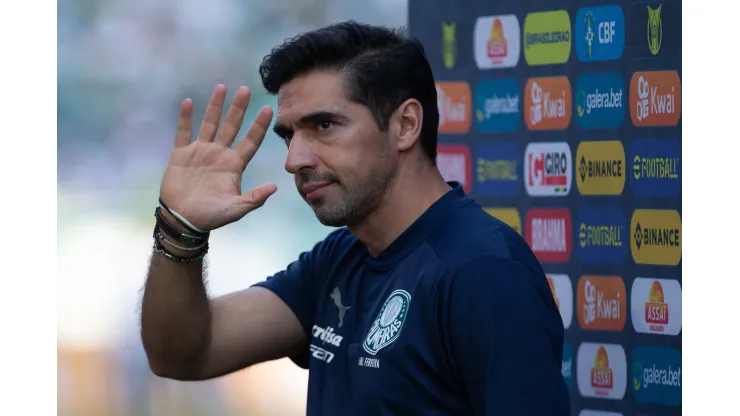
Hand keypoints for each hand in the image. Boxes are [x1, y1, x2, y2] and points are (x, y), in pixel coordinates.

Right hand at [159, 85, 276, 231]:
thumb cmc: (211, 216)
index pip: (251, 141)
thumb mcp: (235, 209)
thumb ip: (253, 199)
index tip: (269, 109)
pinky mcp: (181, 154)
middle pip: (231, 126)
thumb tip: (274, 188)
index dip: (259, 126)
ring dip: (215, 106)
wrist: (183, 220)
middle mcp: (220, 154)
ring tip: (221, 88)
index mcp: (234, 165)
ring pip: (209, 124)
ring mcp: (200, 152)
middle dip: (238, 108)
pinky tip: (188, 102)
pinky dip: (185, 118)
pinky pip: (183, 132)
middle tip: (246, 89)